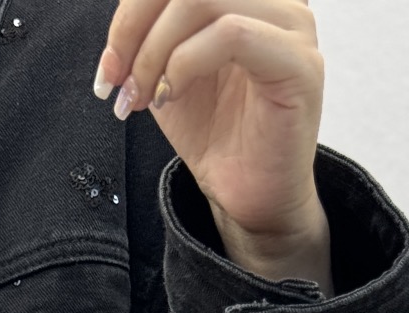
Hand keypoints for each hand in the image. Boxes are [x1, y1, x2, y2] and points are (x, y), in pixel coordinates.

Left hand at [95, 1, 332, 291]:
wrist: (247, 197)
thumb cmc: (214, 134)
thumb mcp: (164, 65)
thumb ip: (150, 25)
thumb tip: (119, 9)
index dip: (131, 11)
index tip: (108, 65)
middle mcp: (275, 2)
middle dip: (136, 29)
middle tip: (119, 82)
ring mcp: (293, 29)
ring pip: (203, 0)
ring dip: (157, 50)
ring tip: (144, 96)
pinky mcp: (300, 65)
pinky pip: (232, 34)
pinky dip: (186, 62)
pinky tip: (171, 95)